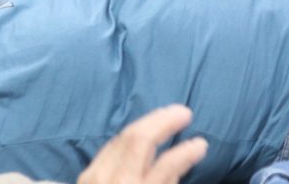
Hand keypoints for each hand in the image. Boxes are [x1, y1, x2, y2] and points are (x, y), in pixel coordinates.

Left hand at [77, 105, 206, 183]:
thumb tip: (182, 160)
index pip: (166, 165)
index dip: (187, 152)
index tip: (202, 143)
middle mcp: (116, 182)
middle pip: (140, 140)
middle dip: (164, 121)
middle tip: (185, 112)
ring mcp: (96, 177)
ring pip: (123, 136)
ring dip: (147, 121)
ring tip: (167, 115)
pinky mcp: (86, 176)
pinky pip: (111, 145)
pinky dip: (129, 135)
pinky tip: (141, 131)